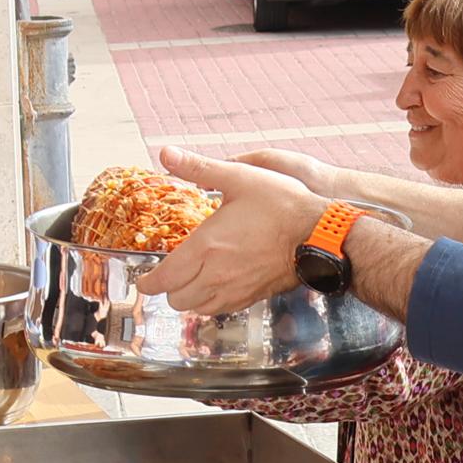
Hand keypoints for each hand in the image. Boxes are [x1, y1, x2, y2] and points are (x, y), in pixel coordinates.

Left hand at [149, 148, 326, 309]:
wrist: (319, 235)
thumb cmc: (281, 205)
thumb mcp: (238, 177)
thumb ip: (198, 167)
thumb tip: (166, 153)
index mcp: (206, 247)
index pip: (163, 278)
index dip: (148, 282)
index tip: (144, 279)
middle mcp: (216, 275)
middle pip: (177, 299)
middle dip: (168, 288)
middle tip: (169, 274)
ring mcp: (235, 290)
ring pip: (197, 308)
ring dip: (188, 297)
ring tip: (190, 281)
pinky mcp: (252, 297)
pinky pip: (219, 310)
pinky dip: (210, 303)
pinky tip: (215, 286)